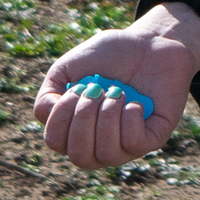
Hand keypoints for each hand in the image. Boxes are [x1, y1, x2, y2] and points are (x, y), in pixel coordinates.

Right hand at [30, 7, 199, 169]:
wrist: (149, 43)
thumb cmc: (108, 56)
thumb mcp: (67, 69)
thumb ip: (47, 96)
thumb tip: (47, 119)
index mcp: (76, 129)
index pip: (55, 142)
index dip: (60, 116)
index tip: (76, 88)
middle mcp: (99, 144)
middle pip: (79, 156)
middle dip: (84, 117)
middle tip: (96, 89)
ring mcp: (126, 145)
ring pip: (106, 154)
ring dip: (107, 116)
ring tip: (117, 93)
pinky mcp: (152, 139)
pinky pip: (133, 143)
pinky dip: (129, 118)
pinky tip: (135, 102)